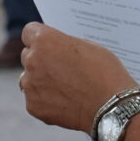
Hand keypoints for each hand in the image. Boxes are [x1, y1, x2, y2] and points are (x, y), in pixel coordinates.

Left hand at [17, 24, 137, 134]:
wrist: (111, 107)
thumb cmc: (104, 73)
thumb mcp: (87, 46)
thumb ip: (64, 45)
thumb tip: (56, 49)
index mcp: (44, 41)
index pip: (29, 33)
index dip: (40, 39)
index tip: (48, 45)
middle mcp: (32, 61)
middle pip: (28, 55)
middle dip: (41, 60)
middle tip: (61, 69)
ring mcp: (30, 85)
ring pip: (28, 78)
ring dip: (40, 80)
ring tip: (64, 87)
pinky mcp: (33, 106)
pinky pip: (34, 98)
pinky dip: (45, 100)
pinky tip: (64, 102)